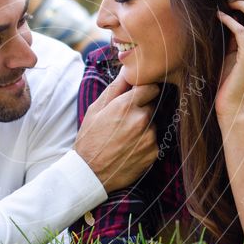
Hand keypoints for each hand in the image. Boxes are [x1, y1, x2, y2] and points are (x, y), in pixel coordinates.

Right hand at [75, 72, 158, 192]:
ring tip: (125, 137)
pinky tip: (130, 148)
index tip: (138, 95)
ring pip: (153, 123)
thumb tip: (127, 70)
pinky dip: (145, 142)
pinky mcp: (154, 153)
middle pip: (152, 105)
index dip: (144, 91)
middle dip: (142, 109)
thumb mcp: (95, 109)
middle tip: (125, 120)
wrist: (90, 173)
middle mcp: (142, 120)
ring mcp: (150, 137)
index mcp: (126, 106)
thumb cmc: (90, 139)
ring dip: (144, 126)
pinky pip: (153, 140)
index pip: (151, 87)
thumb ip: (115, 88)